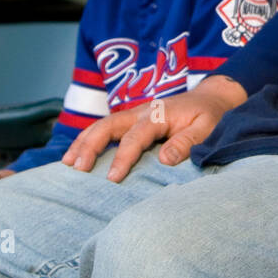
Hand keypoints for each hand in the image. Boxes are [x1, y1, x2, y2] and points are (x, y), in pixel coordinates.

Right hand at [61, 74, 246, 181]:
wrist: (210, 98)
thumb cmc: (208, 116)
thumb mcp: (206, 128)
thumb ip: (186, 142)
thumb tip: (164, 160)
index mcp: (159, 114)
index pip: (135, 137)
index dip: (123, 158)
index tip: (112, 179)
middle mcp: (141, 112)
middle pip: (108, 125)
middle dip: (90, 145)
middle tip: (77, 168)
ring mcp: (134, 115)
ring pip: (101, 125)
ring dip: (83, 142)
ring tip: (67, 164)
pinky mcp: (131, 121)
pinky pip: (105, 128)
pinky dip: (88, 140)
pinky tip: (76, 156)